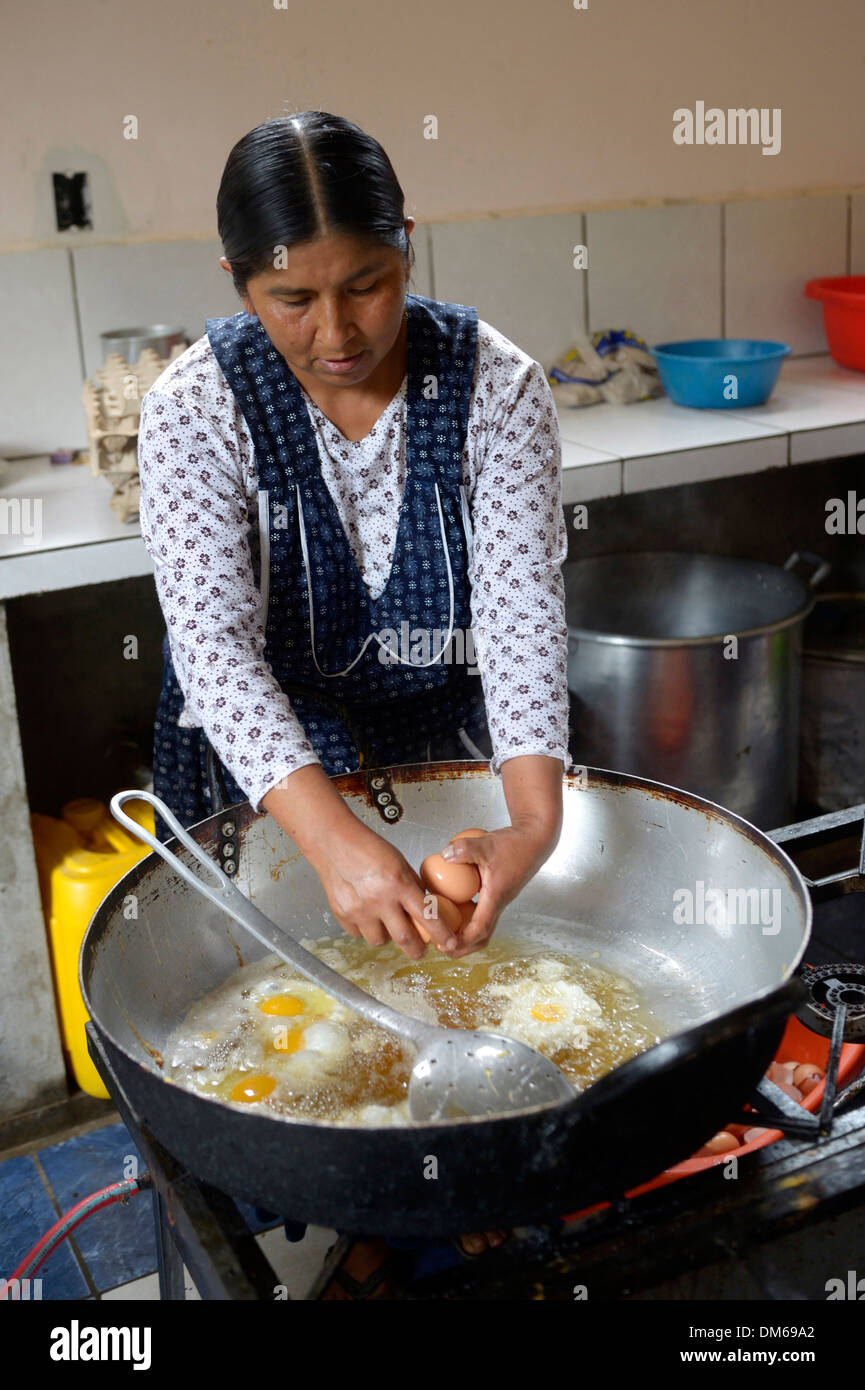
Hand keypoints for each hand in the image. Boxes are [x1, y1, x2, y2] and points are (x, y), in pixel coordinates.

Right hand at [311, 819, 459, 959]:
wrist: (334, 843)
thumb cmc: (368, 848)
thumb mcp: (400, 863)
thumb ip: (412, 887)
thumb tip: (424, 908)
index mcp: (399, 884)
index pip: (427, 916)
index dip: (442, 934)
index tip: (450, 944)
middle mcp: (380, 900)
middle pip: (405, 939)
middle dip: (416, 950)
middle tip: (419, 951)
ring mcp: (360, 910)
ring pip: (380, 940)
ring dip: (387, 937)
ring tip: (386, 923)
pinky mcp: (342, 915)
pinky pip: (358, 934)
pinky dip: (365, 929)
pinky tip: (365, 914)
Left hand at [436, 818, 561, 958]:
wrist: (534, 840)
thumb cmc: (515, 844)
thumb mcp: (487, 844)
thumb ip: (465, 849)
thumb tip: (444, 855)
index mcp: (496, 897)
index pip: (480, 928)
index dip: (462, 940)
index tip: (445, 944)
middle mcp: (498, 903)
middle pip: (482, 937)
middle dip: (462, 947)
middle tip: (440, 946)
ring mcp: (498, 901)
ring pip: (483, 927)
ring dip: (464, 935)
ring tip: (443, 931)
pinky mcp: (497, 895)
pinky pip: (481, 913)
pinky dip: (466, 917)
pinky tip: (451, 905)